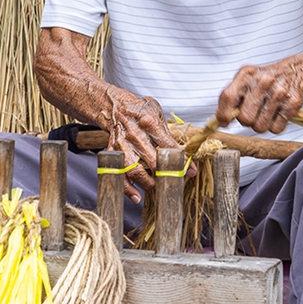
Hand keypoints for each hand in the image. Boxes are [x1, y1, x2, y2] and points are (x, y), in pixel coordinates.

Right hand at [99, 87, 177, 203]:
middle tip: (174, 182)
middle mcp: (135, 135)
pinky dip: (127, 188)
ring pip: (134, 171)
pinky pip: (118, 174)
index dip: (180, 160)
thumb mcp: (158, 114)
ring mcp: (122, 145)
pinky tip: (136, 196)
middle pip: (152, 161)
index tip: (190, 171)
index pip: (168, 146)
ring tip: (157, 188)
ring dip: (147, 183)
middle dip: (165, 175)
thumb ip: (170, 135)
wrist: (115, 107)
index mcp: (149, 123)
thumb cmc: (140, 110)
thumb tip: (186, 156)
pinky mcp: (112, 153)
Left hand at [218, 59, 302, 135]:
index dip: (223, 114)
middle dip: (246, 121)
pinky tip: (277, 113)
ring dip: (261, 124)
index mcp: (247, 74)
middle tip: (252, 113)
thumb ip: (231, 97)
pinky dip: (275, 125)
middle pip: (244, 118)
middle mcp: (263, 81)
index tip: (224, 122)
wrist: (296, 72)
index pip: (228, 97)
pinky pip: (276, 129)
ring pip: (260, 127)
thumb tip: (219, 121)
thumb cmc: (266, 80)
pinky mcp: (293, 103)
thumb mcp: (246, 80)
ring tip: (266, 112)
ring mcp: (279, 92)